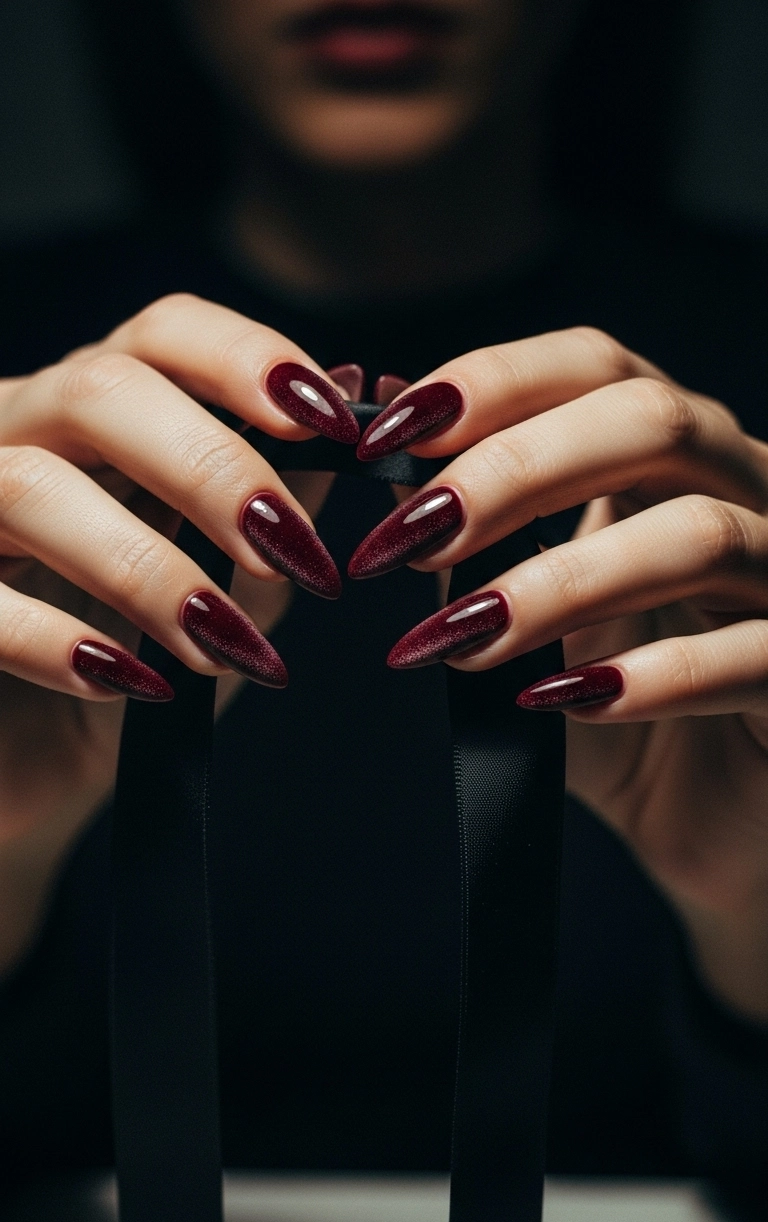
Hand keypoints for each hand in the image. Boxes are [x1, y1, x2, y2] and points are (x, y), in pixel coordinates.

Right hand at [0, 294, 352, 971]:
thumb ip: (273, 499)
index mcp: (93, 415)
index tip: (334, 420)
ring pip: (32, 486)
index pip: (163, 334)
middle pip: (101, 388)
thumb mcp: (215, 579)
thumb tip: (356, 395)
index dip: (249, 359)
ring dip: (147, 565)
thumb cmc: (123, 660)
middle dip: (212, 466)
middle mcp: (16, 436)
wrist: (22, 765)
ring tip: (224, 641)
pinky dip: (57, 640)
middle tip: (290, 551)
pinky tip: (127, 682)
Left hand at [350, 328, 767, 1021]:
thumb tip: (380, 435)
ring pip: (697, 534)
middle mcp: (747, 492)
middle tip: (411, 535)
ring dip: (561, 581)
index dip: (490, 384)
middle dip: (513, 468)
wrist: (715, 826)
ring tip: (463, 637)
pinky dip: (651, 677)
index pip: (596, 367)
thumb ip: (474, 537)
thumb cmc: (622, 712)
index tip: (384, 440)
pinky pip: (751, 656)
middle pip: (651, 419)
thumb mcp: (535, 619)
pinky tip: (566, 702)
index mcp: (676, 459)